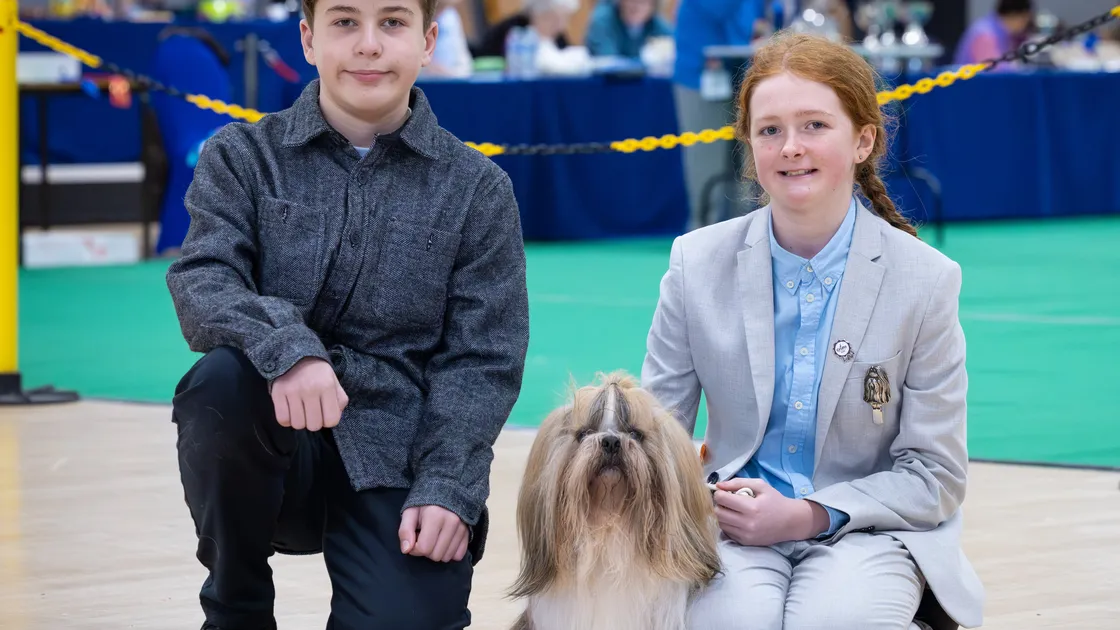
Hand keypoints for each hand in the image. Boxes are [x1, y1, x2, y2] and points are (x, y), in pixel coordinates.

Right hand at [270, 357, 348, 430]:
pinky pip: (282, 419)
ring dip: (300, 421)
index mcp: (327, 386)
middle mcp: (311, 389)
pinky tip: (290, 411)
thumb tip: (335, 417)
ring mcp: (293, 391)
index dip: (328, 421)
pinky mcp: (278, 393)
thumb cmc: (317, 372)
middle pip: (314, 425)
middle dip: (314, 422)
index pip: (332, 420)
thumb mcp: (334, 381)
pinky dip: (287, 420)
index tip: (324, 414)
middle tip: (311, 412)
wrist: (294, 353)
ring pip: (298, 424)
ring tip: (300, 411)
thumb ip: (340, 400)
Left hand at [399, 505, 469, 562]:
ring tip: (434, 538)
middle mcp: (452, 522)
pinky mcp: (468, 532)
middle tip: (424, 537)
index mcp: (435, 516)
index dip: (414, 549)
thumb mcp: (409, 512)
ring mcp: (462, 528)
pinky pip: (459, 555)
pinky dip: (450, 552)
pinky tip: (444, 542)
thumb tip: (406, 550)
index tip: (414, 539)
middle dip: (426, 551)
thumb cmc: (424, 503)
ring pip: (447, 557)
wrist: (445, 489)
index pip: (424, 548)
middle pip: (436, 555)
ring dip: (438, 552)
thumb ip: (405, 530)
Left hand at [713, 478, 829, 546]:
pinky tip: (736, 519)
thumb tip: (719, 485)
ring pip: (721, 523)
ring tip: (732, 510)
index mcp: (752, 507)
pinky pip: (727, 532)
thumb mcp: (761, 486)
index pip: (723, 500)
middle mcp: (748, 523)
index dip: (719, 493)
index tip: (723, 492)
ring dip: (722, 515)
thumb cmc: (776, 501)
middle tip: (726, 501)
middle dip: (719, 505)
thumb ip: (738, 482)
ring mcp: (746, 535)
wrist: (791, 522)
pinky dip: (728, 524)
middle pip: (718, 513)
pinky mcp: (746, 542)